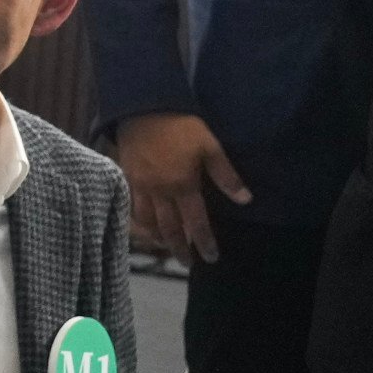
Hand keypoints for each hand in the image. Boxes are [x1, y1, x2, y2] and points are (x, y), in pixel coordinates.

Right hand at [114, 113, 245, 261]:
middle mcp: (160, 191)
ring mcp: (141, 186)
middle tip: (187, 264)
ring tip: (166, 246)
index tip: (211, 258)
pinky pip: (132, 206)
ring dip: (157, 237)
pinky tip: (145, 225)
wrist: (144, 109)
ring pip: (147, 221)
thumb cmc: (182, 127)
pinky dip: (140, 220)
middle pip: (169, 228)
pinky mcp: (128, 177)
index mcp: (183, 185)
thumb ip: (226, 176)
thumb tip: (245, 199)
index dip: (205, 242)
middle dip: (179, 248)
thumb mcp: (210, 147)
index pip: (196, 222)